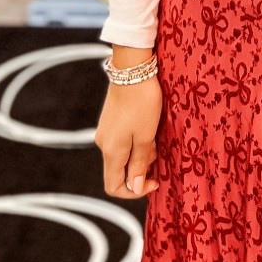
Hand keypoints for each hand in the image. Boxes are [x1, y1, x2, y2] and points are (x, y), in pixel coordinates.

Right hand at [96, 76, 162, 199]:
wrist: (132, 69)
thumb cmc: (142, 103)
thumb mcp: (146, 136)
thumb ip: (139, 164)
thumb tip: (134, 188)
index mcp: (111, 152)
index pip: (113, 187)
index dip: (133, 192)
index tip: (153, 181)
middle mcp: (104, 144)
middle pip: (121, 171)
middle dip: (142, 167)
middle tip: (158, 150)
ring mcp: (106, 132)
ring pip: (124, 155)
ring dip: (141, 152)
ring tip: (154, 134)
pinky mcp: (110, 121)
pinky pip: (123, 141)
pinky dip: (137, 141)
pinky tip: (148, 126)